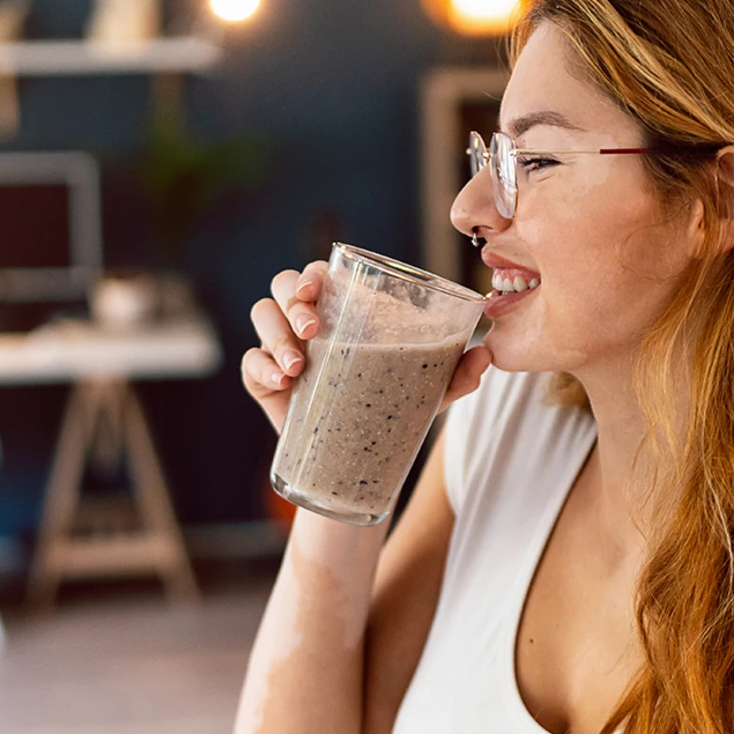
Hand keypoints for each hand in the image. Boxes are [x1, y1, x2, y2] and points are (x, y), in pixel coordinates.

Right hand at [242, 260, 491, 434]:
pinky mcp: (263, 380)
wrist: (357, 460)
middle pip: (283, 286)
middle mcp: (307, 321)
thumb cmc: (388, 408)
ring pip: (260, 315)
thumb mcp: (425, 393)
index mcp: (342, 310)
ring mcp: (281, 349)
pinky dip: (261, 368)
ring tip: (299, 366)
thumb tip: (484, 355)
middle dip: (293, 300)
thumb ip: (454, 374)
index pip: (319, 274)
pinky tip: (283, 383)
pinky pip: (249, 363)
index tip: (320, 288)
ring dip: (275, 334)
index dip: (313, 273)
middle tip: (313, 328)